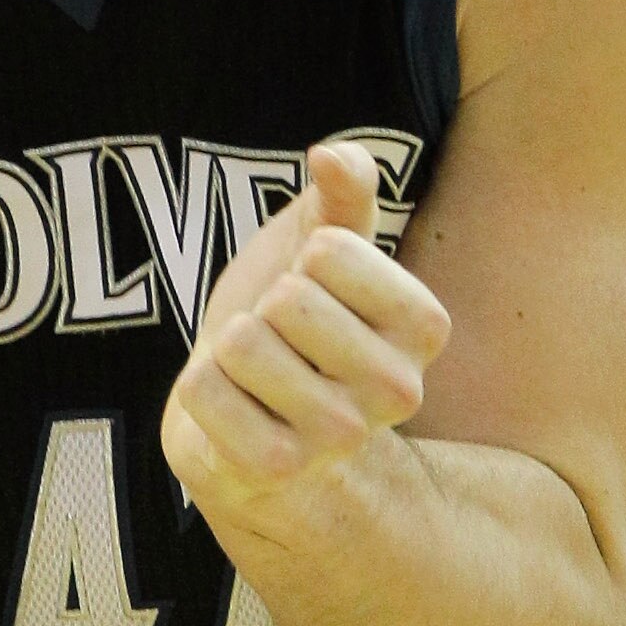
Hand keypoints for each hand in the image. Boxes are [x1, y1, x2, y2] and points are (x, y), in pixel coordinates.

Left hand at [161, 140, 450, 518]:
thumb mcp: (323, 244)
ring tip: (256, 375)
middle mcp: (398, 390)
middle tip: (280, 341)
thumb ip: (344, 192)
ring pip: (242, 343)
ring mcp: (339, 437)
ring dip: (231, 349)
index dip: (305, 262)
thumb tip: (333, 156)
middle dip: (264, 308)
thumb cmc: (293, 322)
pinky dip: (200, 389)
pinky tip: (234, 412)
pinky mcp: (276, 469)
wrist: (247, 415)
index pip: (332, 253)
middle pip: (287, 300)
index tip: (316, 295)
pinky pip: (202, 389)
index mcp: (425, 327)